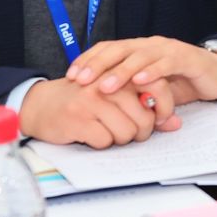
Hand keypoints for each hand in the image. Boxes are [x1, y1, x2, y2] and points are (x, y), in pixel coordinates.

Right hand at [18, 76, 179, 148]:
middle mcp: (108, 83)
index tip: (159, 119)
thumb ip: (147, 107)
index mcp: (121, 73)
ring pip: (127, 133)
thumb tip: (176, 124)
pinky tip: (91, 134)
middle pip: (145, 118)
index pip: (158, 88)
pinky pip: (105, 141)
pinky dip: (101, 143)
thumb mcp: (116, 97)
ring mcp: (92, 101)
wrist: (40, 105)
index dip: (164, 110)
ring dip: (120, 139)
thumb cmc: (84, 101)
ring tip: (107, 130)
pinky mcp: (78, 119)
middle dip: (141, 132)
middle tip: (129, 131)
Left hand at [67, 36, 216, 103]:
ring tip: (105, 86)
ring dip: (121, 71)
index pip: (108, 48)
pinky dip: (152, 72)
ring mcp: (168, 50)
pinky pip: (166, 63)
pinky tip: (139, 82)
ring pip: (140, 56)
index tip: (70, 76)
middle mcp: (150, 45)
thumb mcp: (148, 88)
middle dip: (97, 65)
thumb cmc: (180, 82)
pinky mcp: (186, 58)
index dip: (88, 60)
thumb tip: (96, 104)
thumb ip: (127, 91)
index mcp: (138, 48)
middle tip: (80, 80)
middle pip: (119, 49)